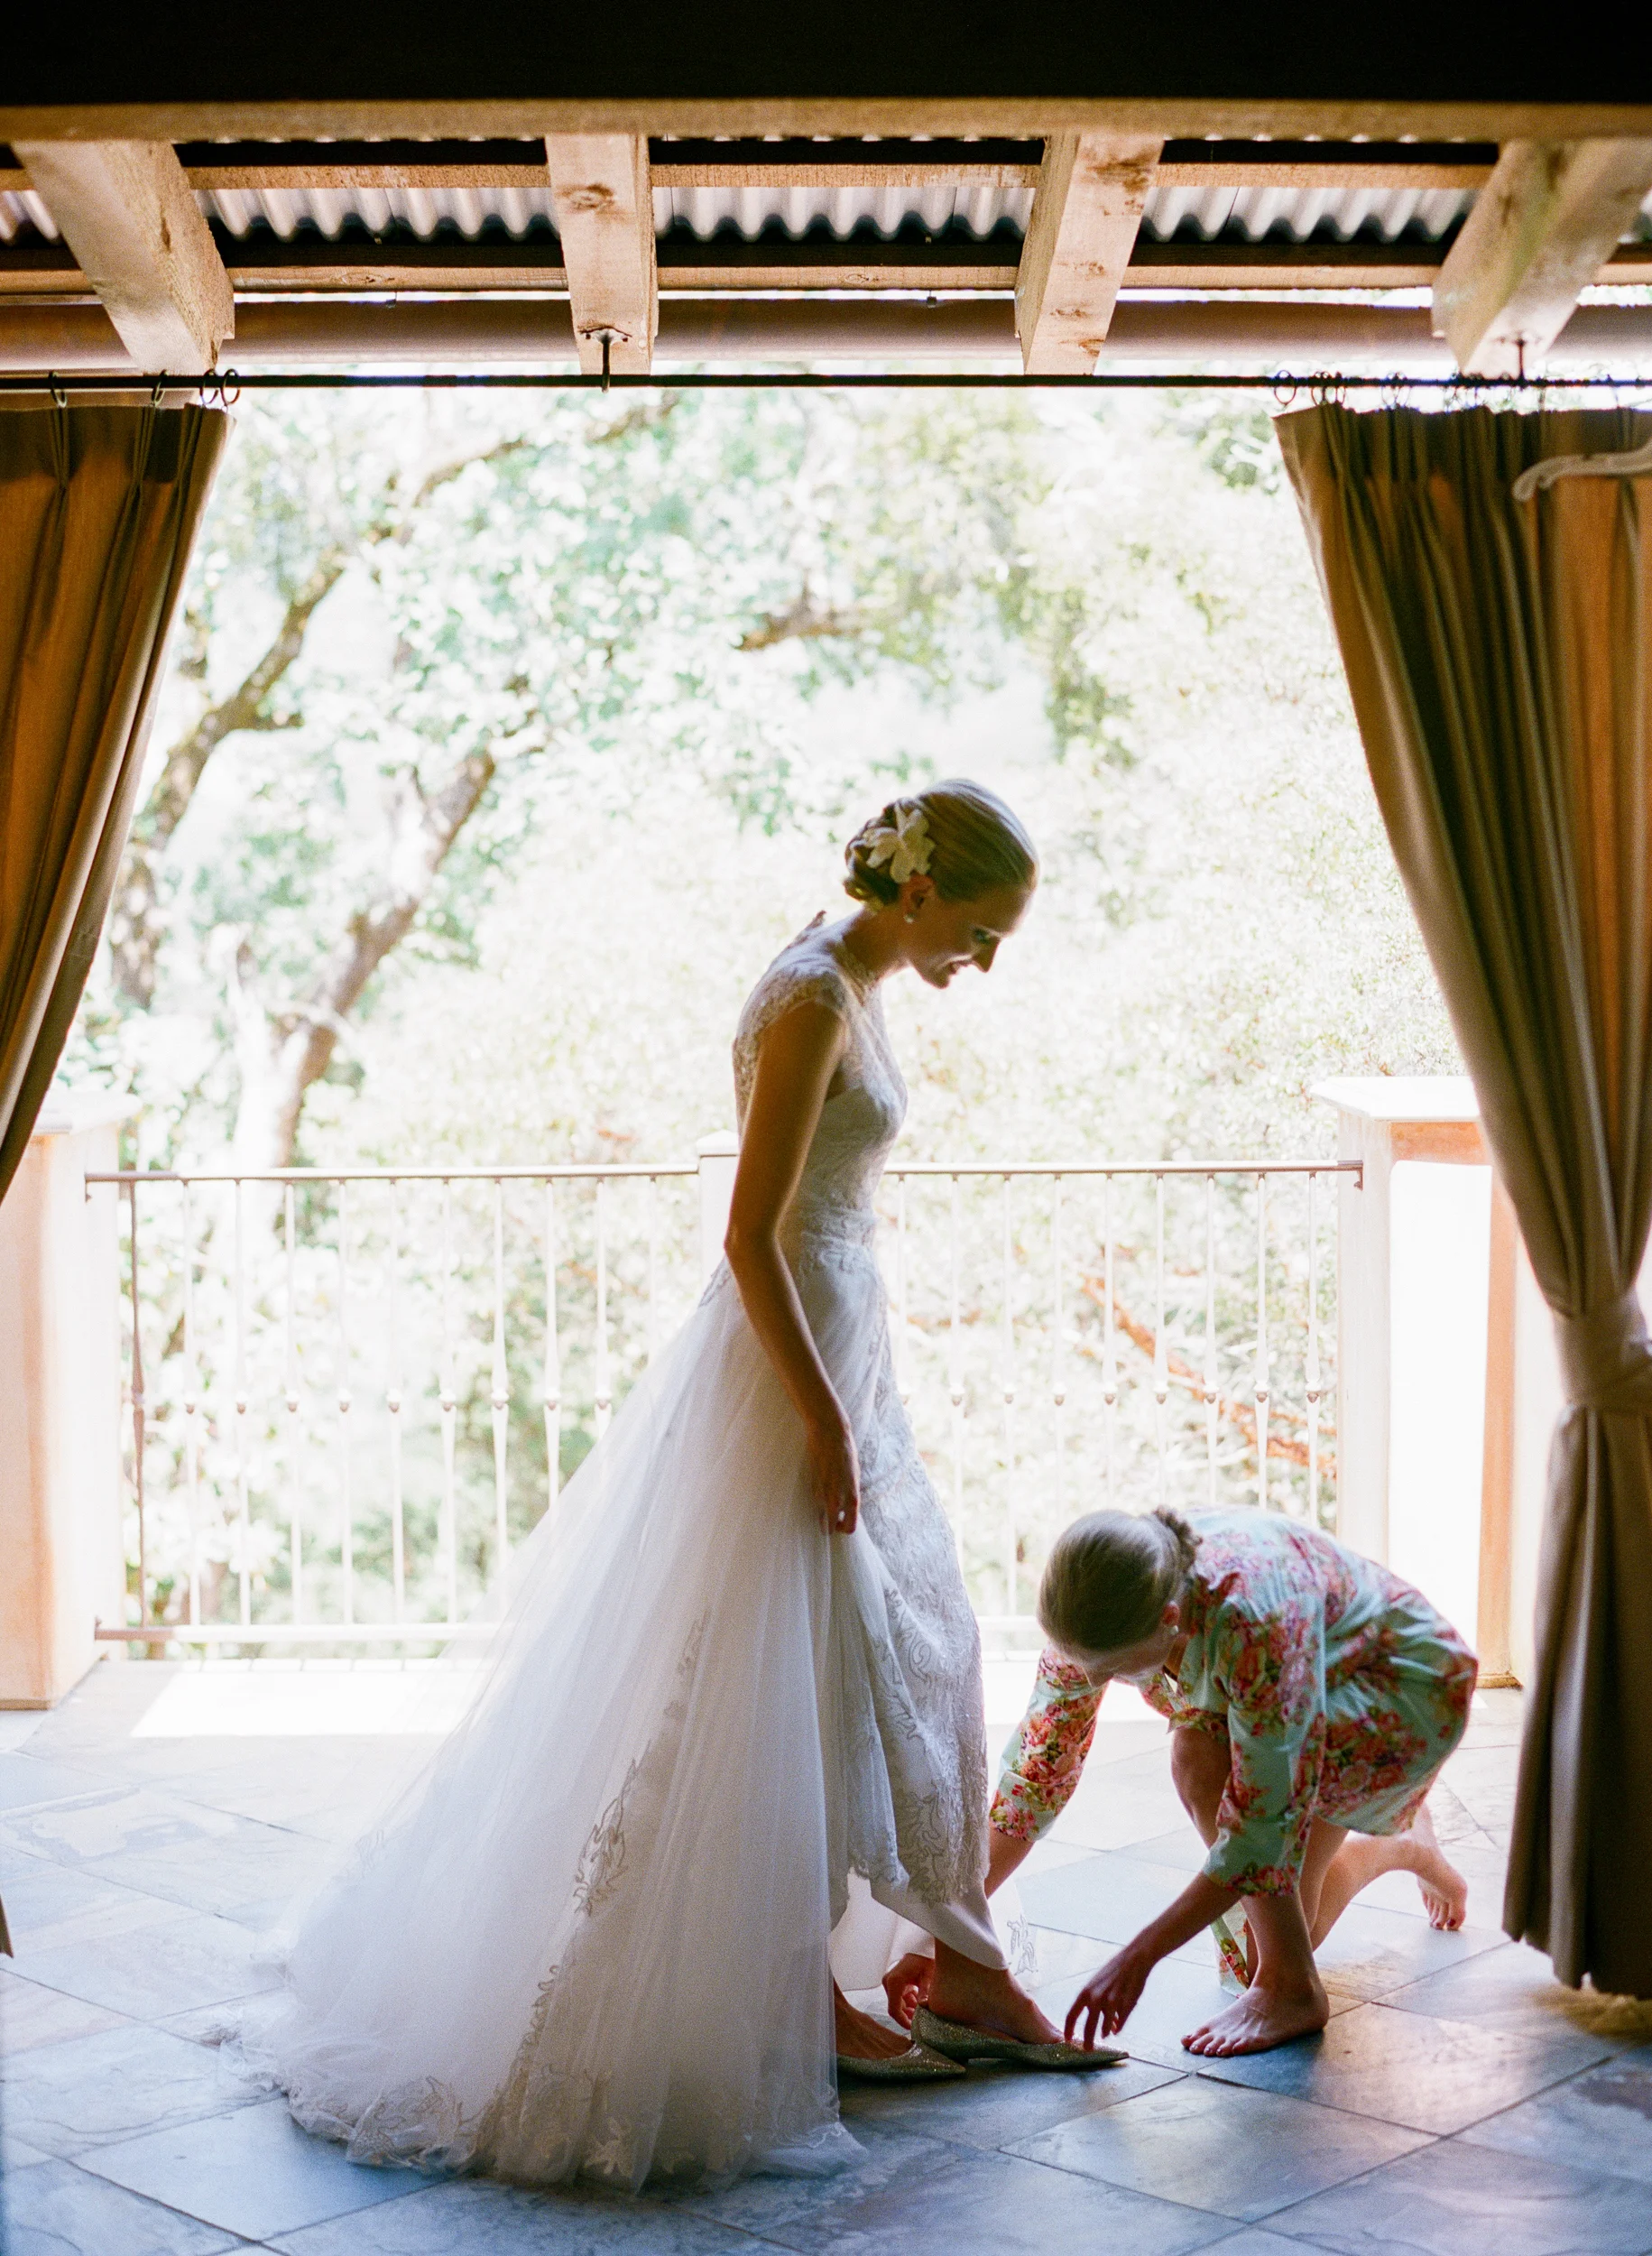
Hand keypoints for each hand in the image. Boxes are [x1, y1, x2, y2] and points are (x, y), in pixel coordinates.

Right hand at [808, 1416, 860, 1535]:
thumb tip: (847, 1506)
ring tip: (827, 1504)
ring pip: (821, 1517)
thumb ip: (850, 1493)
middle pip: (831, 1528)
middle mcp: (836, 1499)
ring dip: (823, 1515)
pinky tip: (821, 1491)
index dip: (846, 1529)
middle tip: (833, 1519)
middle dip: (832, 1526)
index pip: (850, 1527)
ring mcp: (822, 1494)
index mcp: (852, 1497)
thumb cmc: (845, 1452)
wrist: (829, 1435)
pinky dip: (818, 1502)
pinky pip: (815, 1502)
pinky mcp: (811, 1486)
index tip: (843, 1523)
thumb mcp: (854, 1475)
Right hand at [882, 1951, 933, 2029]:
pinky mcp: (894, 1982)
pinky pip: (901, 1998)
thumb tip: (923, 2007)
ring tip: (924, 2009)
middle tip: (922, 2020)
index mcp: (894, 1982)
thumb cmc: (924, 1959)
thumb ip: (925, 1992)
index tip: (913, 2028)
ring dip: (911, 2009)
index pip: (894, 2009)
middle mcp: (889, 1982)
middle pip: (896, 2008)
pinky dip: (910, 2002)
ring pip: (899, 2004)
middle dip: (909, 2016)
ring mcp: (890, 1982)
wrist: (922, 1947)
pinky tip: (920, 2000)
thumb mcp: (927, 1976)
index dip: (902, 2021)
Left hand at [1065, 1943, 1151, 2047]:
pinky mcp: (1124, 2007)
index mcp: (1086, 1992)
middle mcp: (1096, 1998)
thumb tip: (1098, 2023)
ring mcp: (1111, 2003)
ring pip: (1106, 2029)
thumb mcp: (1099, 1985)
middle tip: (1088, 2049)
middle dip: (1088, 2041)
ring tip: (1106, 2033)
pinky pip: (1119, 2024)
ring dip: (1106, 2032)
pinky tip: (1117, 2026)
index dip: (1068, 2029)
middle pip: (1088, 2027)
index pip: (1071, 2014)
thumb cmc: (1114, 1972)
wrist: (1134, 1960)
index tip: (1068, 2039)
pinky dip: (1118, 2027)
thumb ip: (1096, 2004)